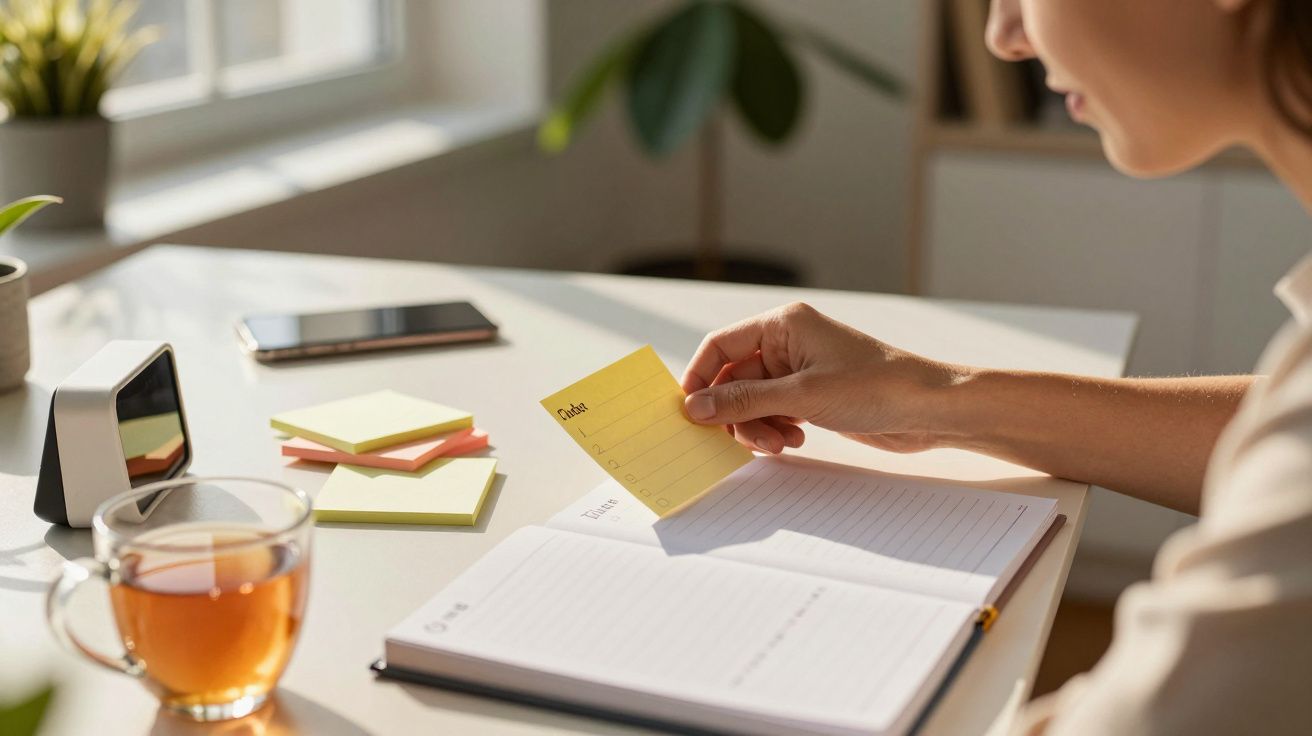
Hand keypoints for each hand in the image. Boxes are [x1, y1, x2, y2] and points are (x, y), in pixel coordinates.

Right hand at [680, 302, 968, 453]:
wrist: (929, 409)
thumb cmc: (875, 387)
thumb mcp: (802, 395)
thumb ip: (744, 401)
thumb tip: (695, 407)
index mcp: (783, 324)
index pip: (721, 345)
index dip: (701, 377)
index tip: (690, 411)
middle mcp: (788, 343)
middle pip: (735, 378)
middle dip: (735, 412)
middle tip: (743, 439)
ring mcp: (801, 371)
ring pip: (753, 401)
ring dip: (757, 426)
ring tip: (779, 443)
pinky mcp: (813, 396)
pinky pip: (775, 413)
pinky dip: (777, 429)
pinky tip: (796, 439)